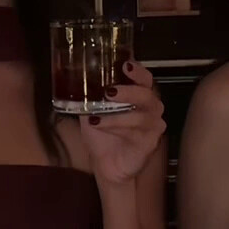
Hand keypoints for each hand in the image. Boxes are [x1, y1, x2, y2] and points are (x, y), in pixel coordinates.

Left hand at [79, 60, 165, 187]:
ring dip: (115, 116)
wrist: (106, 163)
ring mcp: (153, 126)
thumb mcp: (92, 111)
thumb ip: (90, 95)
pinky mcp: (150, 143)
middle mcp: (151, 108)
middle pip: (147, 95)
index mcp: (140, 95)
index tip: (125, 65)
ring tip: (95, 117)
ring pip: (140, 117)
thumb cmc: (103, 134)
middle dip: (129, 92)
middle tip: (110, 92)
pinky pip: (135, 133)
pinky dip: (115, 129)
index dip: (138, 71)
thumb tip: (75, 78)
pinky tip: (100, 126)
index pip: (145, 78)